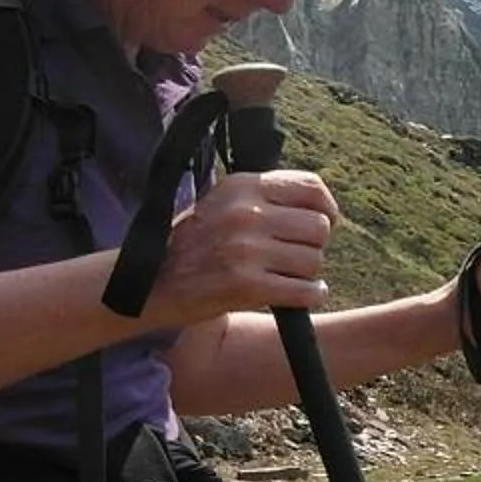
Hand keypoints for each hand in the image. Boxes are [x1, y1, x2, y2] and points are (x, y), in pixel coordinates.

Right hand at [145, 169, 341, 323]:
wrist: (153, 283)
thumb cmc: (198, 245)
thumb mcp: (225, 203)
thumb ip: (267, 198)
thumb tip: (324, 208)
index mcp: (242, 186)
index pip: (310, 187)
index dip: (327, 209)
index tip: (325, 223)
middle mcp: (244, 212)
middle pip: (319, 227)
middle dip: (313, 246)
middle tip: (292, 256)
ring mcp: (245, 248)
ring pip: (314, 260)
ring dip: (307, 274)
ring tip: (284, 275)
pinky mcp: (246, 284)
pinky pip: (306, 290)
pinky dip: (309, 295)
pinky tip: (295, 295)